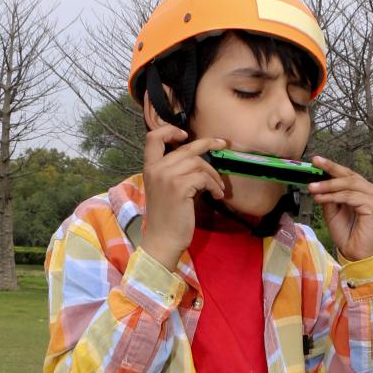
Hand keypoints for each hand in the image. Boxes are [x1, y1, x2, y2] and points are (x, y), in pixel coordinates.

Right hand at [141, 124, 229, 269]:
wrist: (162, 241)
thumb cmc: (167, 219)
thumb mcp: (164, 190)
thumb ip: (174, 173)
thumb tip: (198, 161)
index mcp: (149, 168)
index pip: (153, 138)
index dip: (170, 131)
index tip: (185, 135)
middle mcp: (156, 169)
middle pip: (186, 149)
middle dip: (208, 144)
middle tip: (223, 144)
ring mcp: (167, 177)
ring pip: (198, 163)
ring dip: (213, 175)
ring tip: (219, 188)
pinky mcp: (180, 187)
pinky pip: (204, 177)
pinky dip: (214, 185)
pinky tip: (217, 196)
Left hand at [308, 157, 372, 260]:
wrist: (357, 254)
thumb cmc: (347, 234)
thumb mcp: (332, 212)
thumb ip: (328, 197)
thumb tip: (318, 183)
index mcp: (362, 190)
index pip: (346, 174)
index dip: (331, 167)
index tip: (316, 160)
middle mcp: (370, 190)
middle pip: (348, 175)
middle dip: (329, 170)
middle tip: (314, 165)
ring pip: (348, 184)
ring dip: (328, 185)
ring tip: (312, 188)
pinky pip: (349, 196)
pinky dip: (333, 196)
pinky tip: (321, 198)